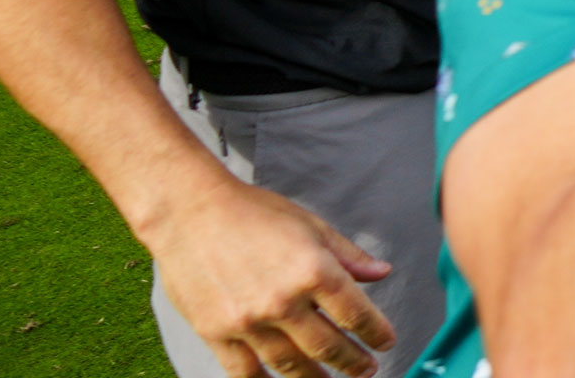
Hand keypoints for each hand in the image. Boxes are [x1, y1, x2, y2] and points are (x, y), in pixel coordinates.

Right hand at [143, 178, 396, 377]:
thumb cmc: (252, 212)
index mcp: (313, 271)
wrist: (188, 212)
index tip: (385, 342)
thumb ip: (348, 255)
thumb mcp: (311, 225)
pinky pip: (245, 371)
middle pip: (328, 346)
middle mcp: (283, 301)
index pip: (356, 314)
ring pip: (290, 364)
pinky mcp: (216, 333)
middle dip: (353, 362)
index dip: (376, 333)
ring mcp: (248, 321)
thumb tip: (382, 273)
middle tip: (367, 369)